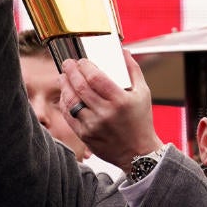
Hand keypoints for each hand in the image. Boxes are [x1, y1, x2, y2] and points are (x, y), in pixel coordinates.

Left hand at [58, 51, 162, 169]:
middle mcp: (105, 113)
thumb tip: (123, 52)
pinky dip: (64, 103)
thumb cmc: (141, 122)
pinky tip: (65, 94)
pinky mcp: (85, 135)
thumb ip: (133, 70)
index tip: (82, 61)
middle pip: (80, 87)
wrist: (138, 154)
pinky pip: (68, 116)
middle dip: (70, 71)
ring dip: (64, 85)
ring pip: (71, 101)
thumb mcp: (143, 93)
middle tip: (67, 63)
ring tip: (63, 76)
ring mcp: (93, 125)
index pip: (95, 77)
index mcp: (120, 100)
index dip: (85, 66)